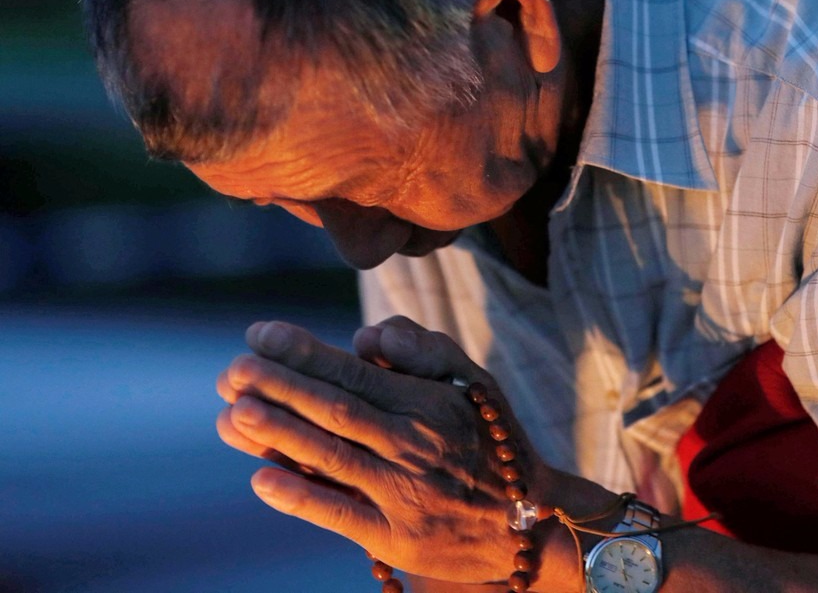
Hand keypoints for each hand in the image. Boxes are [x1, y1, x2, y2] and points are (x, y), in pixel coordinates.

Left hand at [215, 316, 550, 583]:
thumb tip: (368, 337)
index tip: (259, 334)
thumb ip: (425, 347)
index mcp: (428, 402)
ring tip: (234, 412)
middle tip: (233, 370)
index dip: (303, 352)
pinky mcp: (396, 539)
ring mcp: (404, 494)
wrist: (529, 522)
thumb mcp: (474, 381)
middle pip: (335, 410)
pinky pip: (341, 515)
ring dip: (280, 434)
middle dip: (279, 387)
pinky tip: (262, 478)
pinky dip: (300, 497)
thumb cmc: (489, 441)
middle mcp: (414, 444)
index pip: (354, 371)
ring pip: (332, 457)